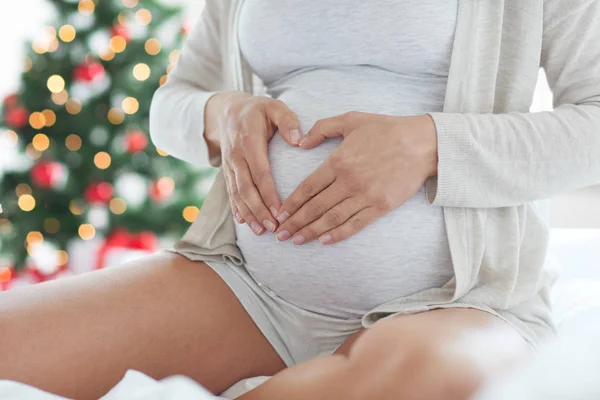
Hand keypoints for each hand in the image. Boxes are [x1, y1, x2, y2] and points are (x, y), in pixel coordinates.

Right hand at [205, 92, 302, 234]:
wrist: (226, 110)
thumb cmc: (257, 109)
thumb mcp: (273, 106)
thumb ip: (287, 120)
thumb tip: (299, 140)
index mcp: (249, 141)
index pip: (260, 172)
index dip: (269, 193)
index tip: (280, 210)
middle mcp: (236, 156)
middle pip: (246, 188)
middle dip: (259, 210)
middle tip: (273, 228)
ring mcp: (229, 165)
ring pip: (237, 193)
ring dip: (248, 213)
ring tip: (261, 231)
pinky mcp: (227, 171)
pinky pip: (230, 192)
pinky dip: (237, 208)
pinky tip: (244, 222)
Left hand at [274, 112, 437, 244]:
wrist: (423, 143)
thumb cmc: (386, 129)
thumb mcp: (351, 119)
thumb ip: (322, 128)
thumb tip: (301, 143)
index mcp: (338, 161)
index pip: (307, 187)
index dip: (291, 203)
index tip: (279, 214)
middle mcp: (349, 181)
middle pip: (315, 207)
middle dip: (295, 223)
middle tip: (280, 234)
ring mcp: (365, 195)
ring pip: (331, 218)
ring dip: (311, 232)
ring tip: (296, 241)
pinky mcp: (381, 206)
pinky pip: (355, 224)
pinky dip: (338, 234)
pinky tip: (324, 241)